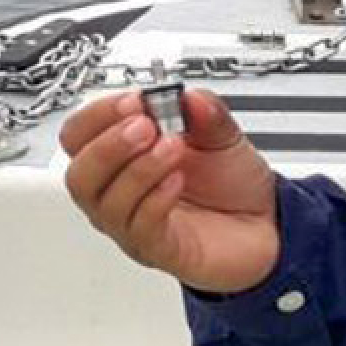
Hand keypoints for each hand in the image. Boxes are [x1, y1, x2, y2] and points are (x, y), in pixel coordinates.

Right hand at [56, 88, 282, 295]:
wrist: (266, 225)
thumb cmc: (230, 184)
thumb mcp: (221, 134)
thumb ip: (205, 112)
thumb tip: (188, 95)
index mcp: (123, 157)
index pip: (79, 136)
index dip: (99, 115)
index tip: (134, 101)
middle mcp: (120, 193)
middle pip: (79, 175)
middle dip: (108, 145)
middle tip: (145, 126)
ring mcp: (134, 224)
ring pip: (105, 203)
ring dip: (138, 169)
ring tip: (171, 148)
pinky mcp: (158, 249)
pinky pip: (139, 228)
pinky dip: (155, 199)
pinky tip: (177, 181)